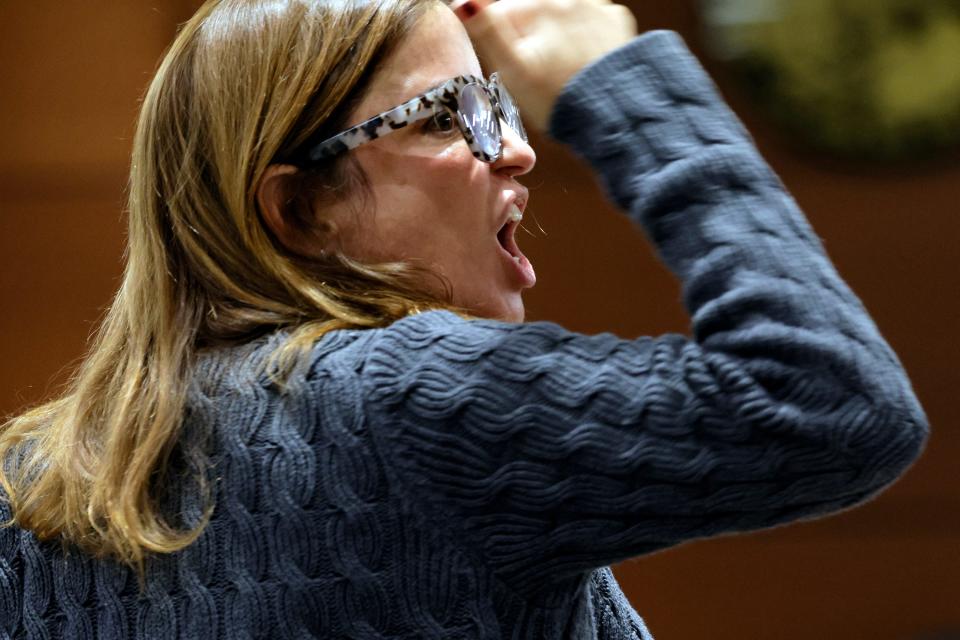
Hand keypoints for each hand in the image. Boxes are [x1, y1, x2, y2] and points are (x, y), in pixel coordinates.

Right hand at [453, 0, 637, 131]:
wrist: (613, 114)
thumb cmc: (559, 98)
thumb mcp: (512, 68)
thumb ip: (487, 28)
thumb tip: (463, 1)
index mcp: (538, 7)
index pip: (501, 10)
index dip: (497, 36)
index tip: (505, 60)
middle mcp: (568, 0)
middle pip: (534, 10)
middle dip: (529, 34)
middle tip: (535, 69)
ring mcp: (596, 9)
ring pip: (563, 13)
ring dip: (556, 32)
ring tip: (558, 67)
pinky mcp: (616, 24)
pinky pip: (593, 20)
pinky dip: (584, 36)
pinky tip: (581, 60)